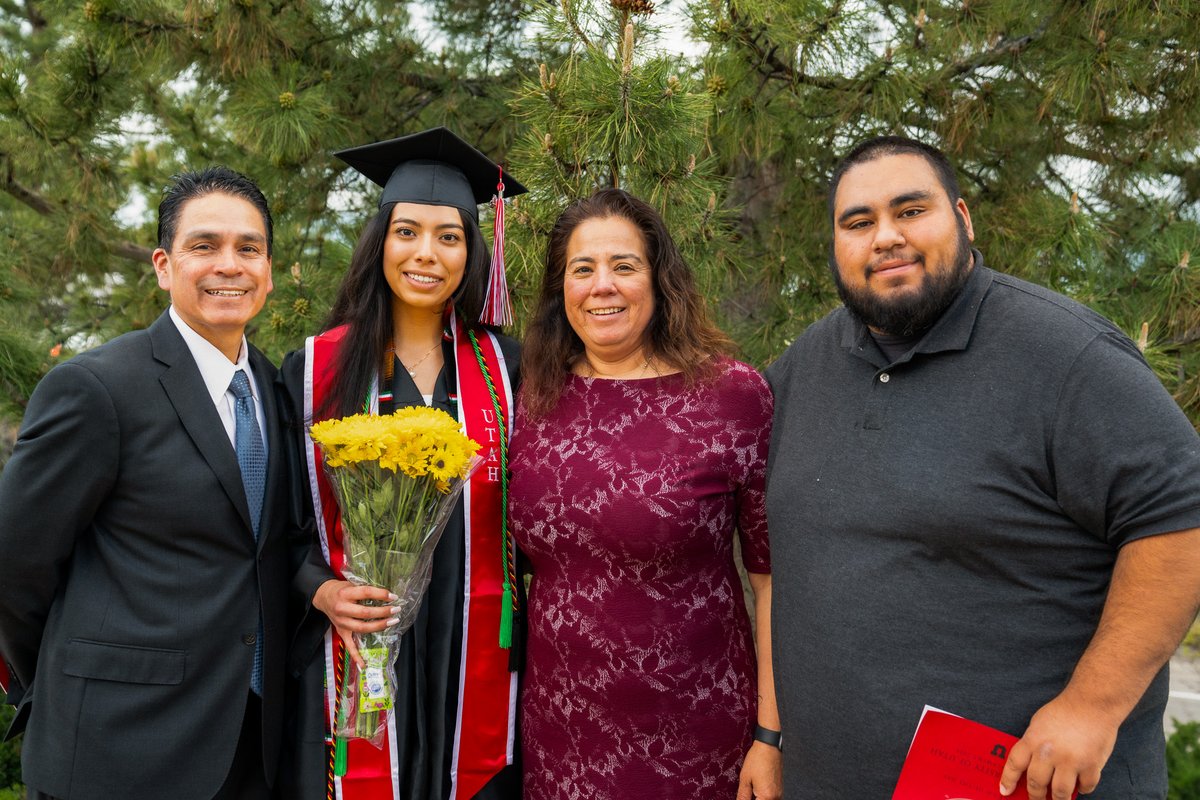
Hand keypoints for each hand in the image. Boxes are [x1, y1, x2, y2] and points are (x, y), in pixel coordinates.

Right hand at [312, 579, 396, 667]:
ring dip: (379, 626)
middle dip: (384, 612)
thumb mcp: (352, 584)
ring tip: (392, 621)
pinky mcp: (341, 631)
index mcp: (346, 593)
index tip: (393, 597)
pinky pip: (349, 646)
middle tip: (396, 610)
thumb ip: (366, 589)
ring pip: (362, 628)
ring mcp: (341, 622)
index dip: (381, 595)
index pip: (366, 593)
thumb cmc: (341, 589)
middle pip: (366, 613)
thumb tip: (388, 594)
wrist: (324, 596)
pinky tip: (364, 664)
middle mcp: (342, 608)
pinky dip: (356, 656)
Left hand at [736, 741, 781, 799]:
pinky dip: (763, 796)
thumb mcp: (745, 779)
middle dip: (753, 798)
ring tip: (751, 789)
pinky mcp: (780, 789)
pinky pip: (771, 798)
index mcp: (766, 796)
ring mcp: (779, 793)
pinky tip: (756, 789)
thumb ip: (742, 796)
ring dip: (758, 798)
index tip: (744, 796)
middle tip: (747, 791)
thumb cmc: (757, 759)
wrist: (768, 746)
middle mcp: (776, 797)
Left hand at [999, 693, 1118, 798]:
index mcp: (1033, 740)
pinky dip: (1083, 789)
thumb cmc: (1064, 712)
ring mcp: (1071, 761)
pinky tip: (1080, 785)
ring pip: (1060, 793)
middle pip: (1036, 783)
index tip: (1004, 791)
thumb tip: (1028, 768)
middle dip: (1035, 796)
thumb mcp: (1038, 724)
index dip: (1008, 780)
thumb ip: (1033, 744)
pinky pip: (1086, 787)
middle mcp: (1049, 752)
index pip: (1015, 764)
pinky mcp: (1092, 765)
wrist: (1092, 703)